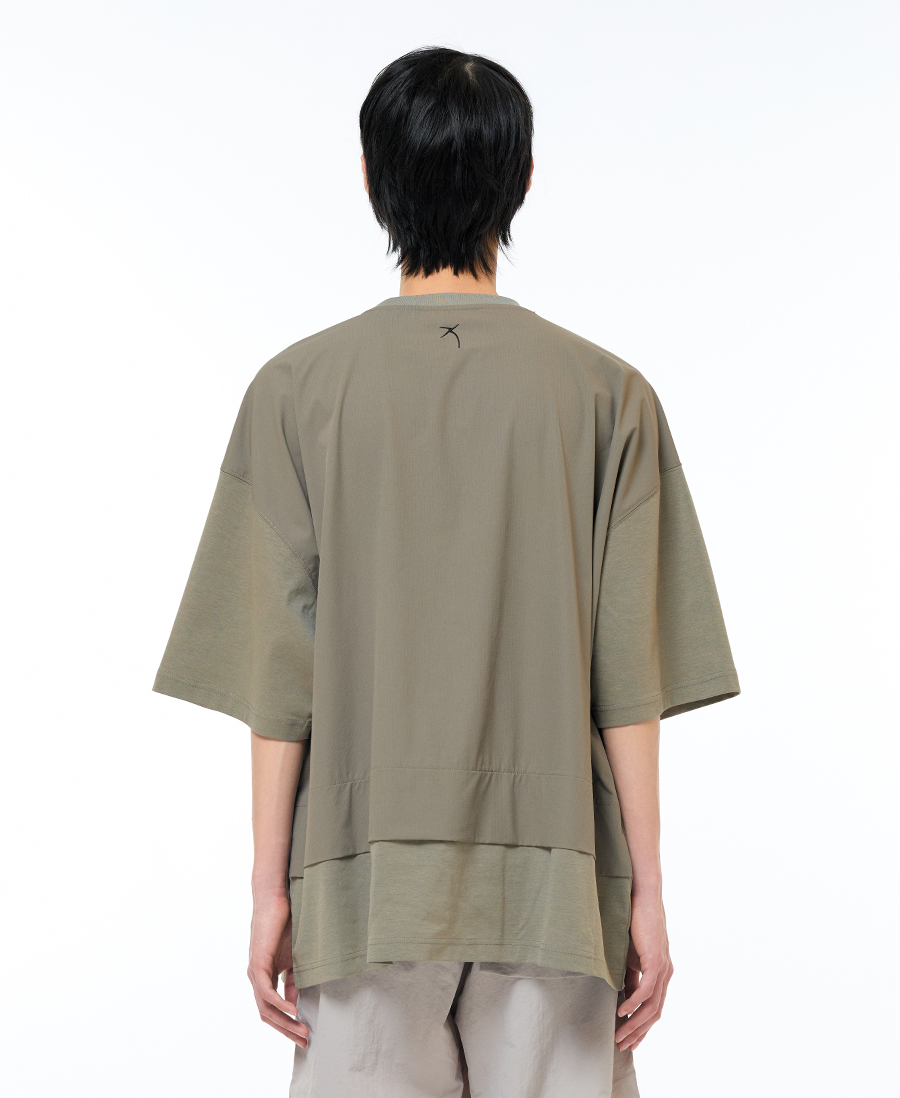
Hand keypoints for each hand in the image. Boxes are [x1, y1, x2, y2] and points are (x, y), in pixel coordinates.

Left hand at [247, 889, 309, 1046]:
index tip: (303, 1035)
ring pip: (265, 1007)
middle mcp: (255, 978)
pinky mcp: (258, 963)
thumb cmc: (283, 925)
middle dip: (286, 1030)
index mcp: (263, 978)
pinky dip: (279, 1004)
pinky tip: (293, 1010)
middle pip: (267, 1015)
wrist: (274, 900)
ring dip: (284, 1021)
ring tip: (302, 1030)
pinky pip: (266, 992)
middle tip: (304, 1041)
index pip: (271, 1010)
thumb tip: (296, 1002)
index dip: (286, 1025)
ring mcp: (254, 972)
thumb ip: (292, 980)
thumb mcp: (292, 958)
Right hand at [615, 892, 673, 1051]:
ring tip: (620, 1034)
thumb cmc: (636, 924)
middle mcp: (666, 975)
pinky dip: (634, 1003)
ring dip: (634, 1023)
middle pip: (654, 1014)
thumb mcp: (630, 956)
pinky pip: (646, 990)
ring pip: (651, 1006)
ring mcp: (663, 969)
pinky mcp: (655, 961)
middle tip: (622, 1045)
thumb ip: (630, 975)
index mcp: (661, 975)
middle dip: (638, 1032)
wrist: (644, 899)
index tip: (629, 1041)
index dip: (642, 1027)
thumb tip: (624, 996)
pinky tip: (622, 1012)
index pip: (654, 1009)